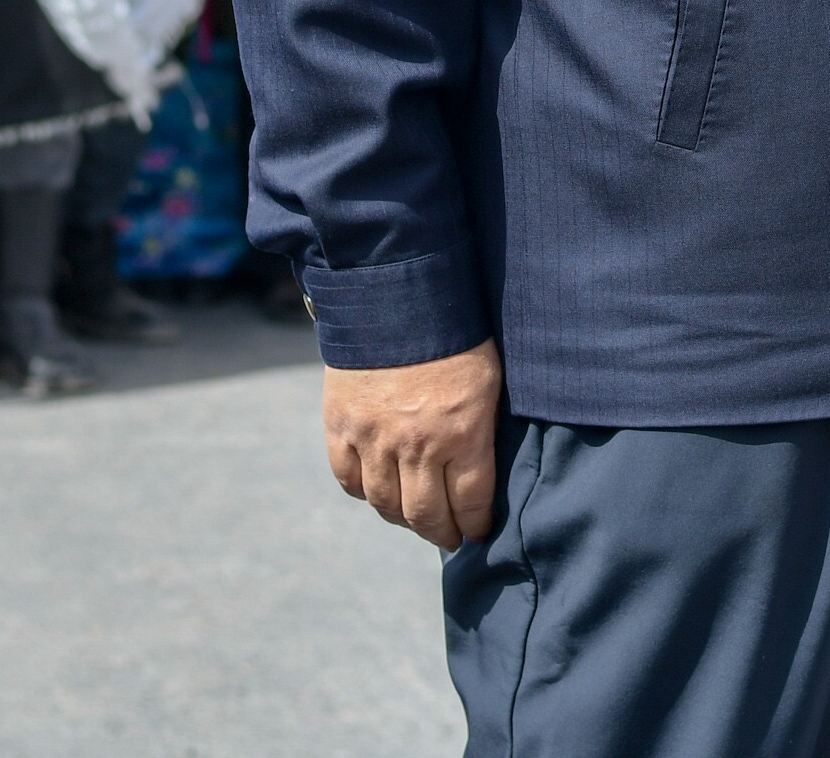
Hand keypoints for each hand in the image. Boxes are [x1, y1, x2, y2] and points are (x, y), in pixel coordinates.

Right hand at [323, 342, 502, 550]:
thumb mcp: (488, 378)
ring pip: (386, 504)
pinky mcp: (341, 426)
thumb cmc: (456, 330)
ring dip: (403, 519)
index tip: (478, 531)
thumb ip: (481, 427)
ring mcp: (374, 439)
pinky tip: (380, 491)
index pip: (471, 502)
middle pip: (426, 515)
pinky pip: (349, 480)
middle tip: (449, 538)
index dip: (476, 524)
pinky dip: (365, 492)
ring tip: (415, 519)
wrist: (396, 292)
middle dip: (442, 533)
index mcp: (463, 431)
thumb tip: (483, 467)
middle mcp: (418, 444)